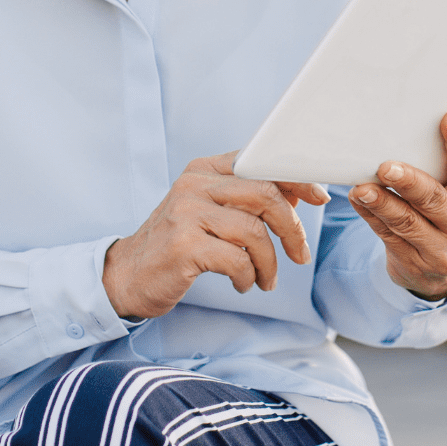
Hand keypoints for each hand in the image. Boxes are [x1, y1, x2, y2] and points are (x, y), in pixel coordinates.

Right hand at [102, 152, 330, 319]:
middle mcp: (194, 184)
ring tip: (265, 279)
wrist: (127, 275)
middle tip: (299, 254)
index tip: (319, 197)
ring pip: (255, 231)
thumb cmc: (178, 244)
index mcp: (204, 169)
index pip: (260, 162)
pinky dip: (248, 276)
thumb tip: (298, 191)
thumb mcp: (210, 211)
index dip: (296, 179)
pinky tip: (242, 283)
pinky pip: (237, 259)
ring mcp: (186, 213)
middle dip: (292, 228)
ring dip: (270, 262)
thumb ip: (248, 199)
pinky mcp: (183, 245)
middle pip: (265, 194)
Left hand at [348, 109, 446, 300]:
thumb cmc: (443, 212)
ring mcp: (441, 250)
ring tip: (361, 188)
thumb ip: (443, 168)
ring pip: (407, 222)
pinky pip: (388, 236)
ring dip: (381, 203)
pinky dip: (370, 216)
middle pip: (434, 199)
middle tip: (385, 167)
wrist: (441, 271)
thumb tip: (406, 126)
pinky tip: (358, 201)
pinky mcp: (415, 264)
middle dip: (408, 181)